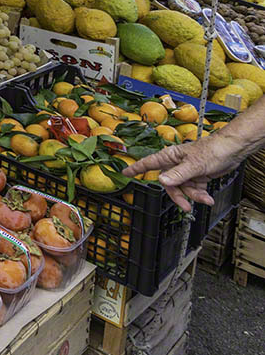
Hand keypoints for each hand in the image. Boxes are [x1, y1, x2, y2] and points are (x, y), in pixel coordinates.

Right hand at [122, 135, 239, 211]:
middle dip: (178, 196)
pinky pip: (194, 189)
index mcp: (170, 156)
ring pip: (183, 189)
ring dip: (194, 196)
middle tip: (185, 206)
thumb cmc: (213, 150)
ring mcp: (187, 171)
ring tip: (205, 199)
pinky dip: (200, 195)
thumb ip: (177, 175)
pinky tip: (207, 197)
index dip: (136, 168)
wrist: (232, 150)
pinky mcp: (197, 176)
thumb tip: (162, 181)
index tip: (125, 173)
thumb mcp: (194, 165)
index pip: (148, 163)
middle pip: (169, 184)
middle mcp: (176, 164)